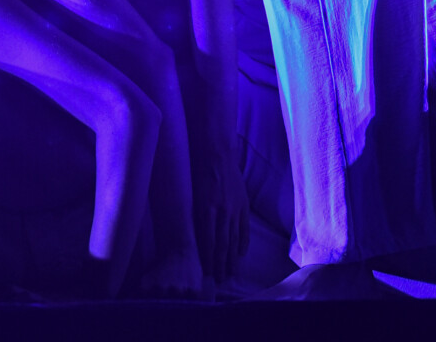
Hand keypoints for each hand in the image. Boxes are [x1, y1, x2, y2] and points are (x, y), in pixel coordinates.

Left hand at [191, 142, 249, 282]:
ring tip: (230, 273)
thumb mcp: (191, 195)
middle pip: (222, 244)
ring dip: (231, 258)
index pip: (207, 241)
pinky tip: (241, 254)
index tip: (206, 273)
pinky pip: (244, 228)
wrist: (217, 154)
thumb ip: (195, 216)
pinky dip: (243, 242)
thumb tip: (195, 237)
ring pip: (233, 239)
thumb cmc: (198, 173)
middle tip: (219, 280)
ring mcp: (234, 209)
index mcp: (206, 209)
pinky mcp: (243, 205)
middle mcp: (221, 212)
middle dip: (220, 264)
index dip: (208, 258)